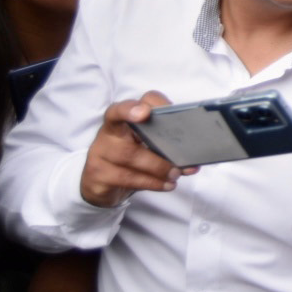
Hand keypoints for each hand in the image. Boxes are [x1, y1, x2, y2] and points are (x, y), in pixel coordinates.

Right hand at [79, 91, 196, 206]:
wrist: (102, 184)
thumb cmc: (131, 158)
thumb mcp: (146, 145)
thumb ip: (166, 142)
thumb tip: (194, 153)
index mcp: (121, 119)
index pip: (125, 105)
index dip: (135, 106)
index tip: (146, 112)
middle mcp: (108, 133)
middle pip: (127, 128)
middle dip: (155, 140)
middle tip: (180, 156)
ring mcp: (100, 153)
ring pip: (129, 156)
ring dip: (159, 167)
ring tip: (176, 174)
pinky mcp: (98, 175)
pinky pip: (126, 178)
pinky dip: (151, 182)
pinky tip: (166, 185)